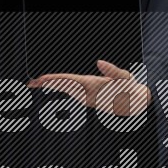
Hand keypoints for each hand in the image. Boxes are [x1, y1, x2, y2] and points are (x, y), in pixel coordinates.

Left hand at [27, 59, 151, 115]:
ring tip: (38, 83)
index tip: (42, 79)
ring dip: (53, 86)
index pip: (70, 82)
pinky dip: (62, 88)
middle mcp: (89, 95)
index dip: (55, 80)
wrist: (136, 104)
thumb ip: (112, 70)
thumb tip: (99, 62)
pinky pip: (72, 93)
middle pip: (64, 87)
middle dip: (48, 84)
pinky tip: (54, 86)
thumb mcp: (126, 77)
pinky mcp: (90, 100)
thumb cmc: (131, 88)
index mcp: (94, 87)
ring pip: (67, 91)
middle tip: (31, 83)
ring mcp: (89, 99)